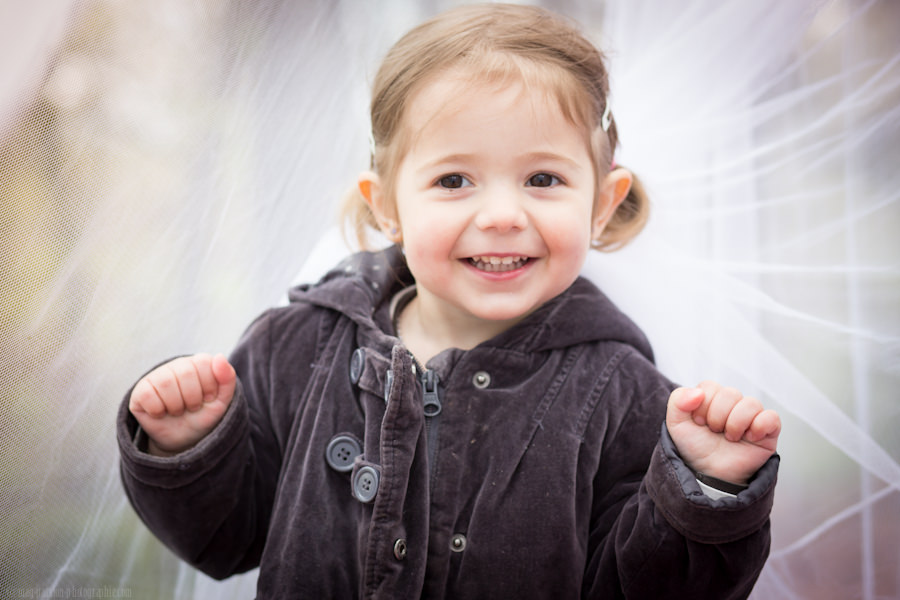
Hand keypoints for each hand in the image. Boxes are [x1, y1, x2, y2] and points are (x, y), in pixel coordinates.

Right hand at [129, 353, 235, 455]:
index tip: (208, 398)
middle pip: (185, 373)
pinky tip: (161, 412)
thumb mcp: (222, 401)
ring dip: (176, 405)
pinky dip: (158, 410)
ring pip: (166, 383)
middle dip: (193, 398)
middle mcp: (176, 365)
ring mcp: (156, 376)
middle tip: (192, 407)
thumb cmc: (203, 416)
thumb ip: (227, 379)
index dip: (209, 386)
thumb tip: (220, 357)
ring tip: (178, 411)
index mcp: (198, 363)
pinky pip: (147, 395)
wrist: (184, 439)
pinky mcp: (140, 391)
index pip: (203, 361)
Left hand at [666, 381, 780, 484]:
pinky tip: (749, 438)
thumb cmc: (695, 449)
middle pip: (731, 392)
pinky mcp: (767, 432)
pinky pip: (772, 417)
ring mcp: (751, 417)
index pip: (710, 386)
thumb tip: (697, 392)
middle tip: (715, 431)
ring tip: (730, 438)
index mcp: (711, 399)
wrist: (709, 475)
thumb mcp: (676, 424)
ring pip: (751, 403)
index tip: (699, 422)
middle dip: (718, 415)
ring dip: (736, 423)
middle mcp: (732, 405)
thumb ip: (678, 401)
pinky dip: (759, 426)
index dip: (702, 404)